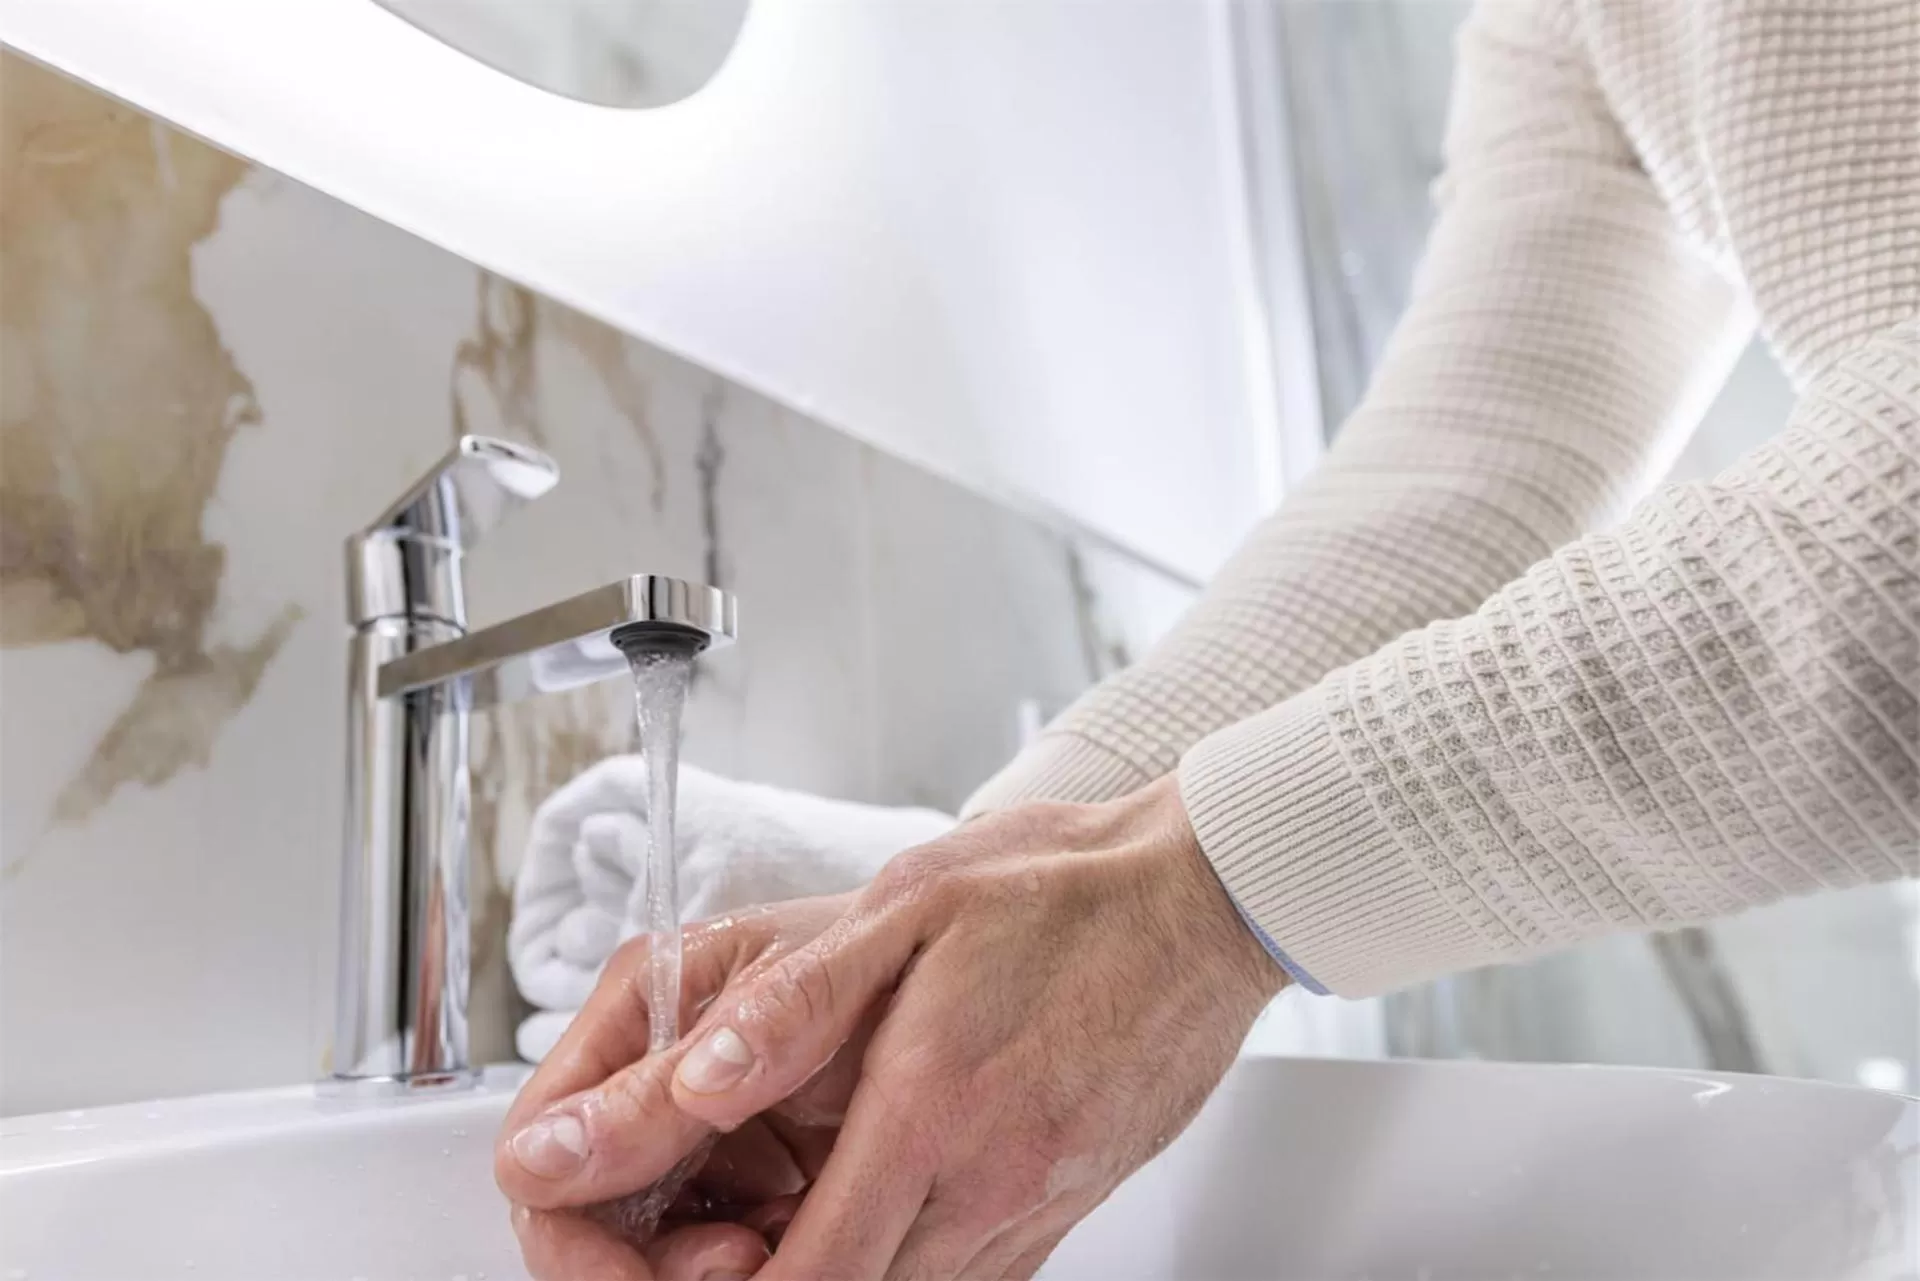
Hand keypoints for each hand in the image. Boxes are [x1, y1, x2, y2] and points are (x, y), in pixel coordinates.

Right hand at [496, 894, 866, 1277]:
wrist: (974, 966)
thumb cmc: (887, 949)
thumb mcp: (776, 1002)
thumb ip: (664, 1083)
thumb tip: (542, 1159)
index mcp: (641, 1012)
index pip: (541, 1140)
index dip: (567, 1224)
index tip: (622, 1275)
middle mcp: (656, 1077)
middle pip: (589, 1210)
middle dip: (644, 1262)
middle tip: (734, 1262)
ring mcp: (704, 1135)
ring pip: (654, 1246)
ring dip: (705, 1270)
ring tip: (772, 1245)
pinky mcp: (757, 1181)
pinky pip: (723, 1253)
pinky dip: (761, 1264)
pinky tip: (801, 1238)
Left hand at [572, 776, 1284, 1278]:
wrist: (1203, 900)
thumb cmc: (1062, 890)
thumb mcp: (911, 903)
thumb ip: (799, 1001)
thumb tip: (700, 1081)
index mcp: (932, 1108)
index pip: (815, 1272)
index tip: (695, 1261)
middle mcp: (990, 1181)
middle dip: (780, 1280)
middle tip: (732, 1235)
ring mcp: (1040, 1206)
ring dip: (850, 1270)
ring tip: (806, 1211)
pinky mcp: (1072, 1208)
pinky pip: (980, 1280)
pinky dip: (916, 1265)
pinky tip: (895, 1206)